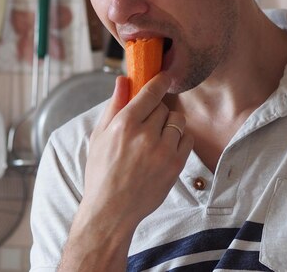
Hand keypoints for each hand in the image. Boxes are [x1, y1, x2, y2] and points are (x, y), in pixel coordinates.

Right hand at [81, 73, 192, 233]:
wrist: (111, 210)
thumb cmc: (101, 172)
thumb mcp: (99, 136)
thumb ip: (114, 105)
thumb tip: (123, 80)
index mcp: (124, 124)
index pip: (150, 93)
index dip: (159, 81)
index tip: (164, 76)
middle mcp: (145, 135)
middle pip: (163, 107)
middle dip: (157, 112)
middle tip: (147, 124)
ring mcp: (162, 150)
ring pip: (177, 120)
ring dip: (169, 124)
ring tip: (156, 137)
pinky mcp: (175, 164)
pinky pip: (187, 138)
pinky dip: (179, 139)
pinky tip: (166, 148)